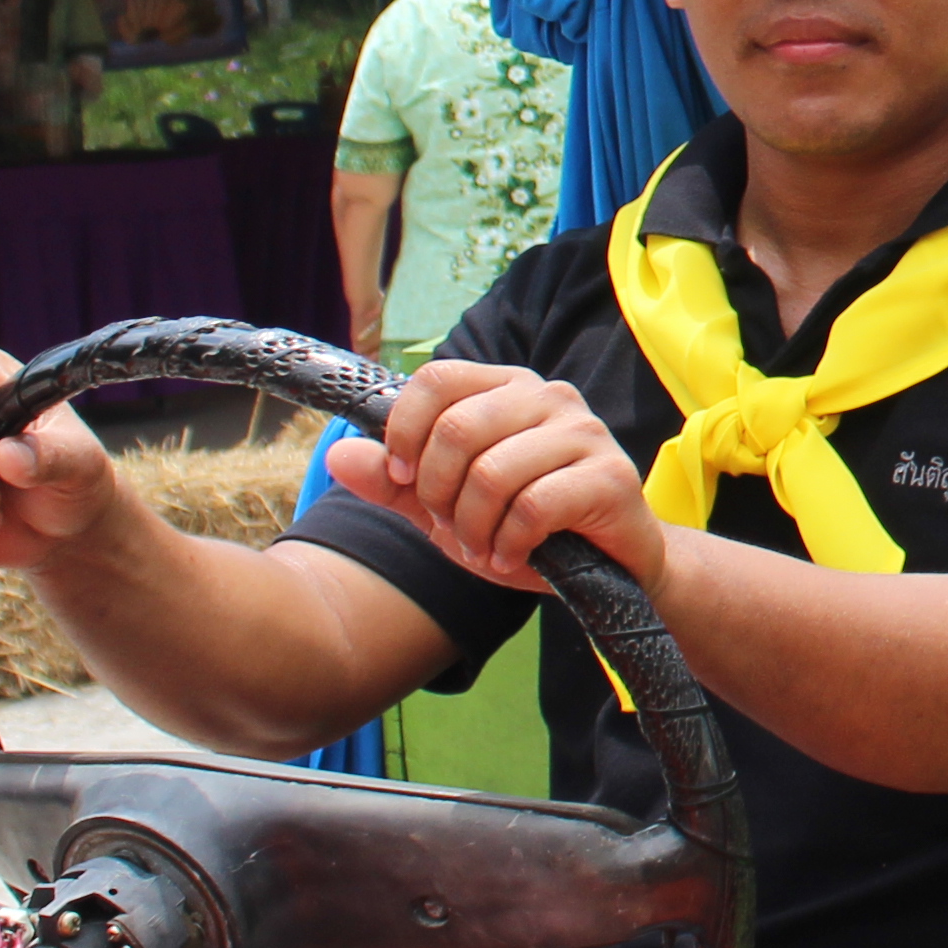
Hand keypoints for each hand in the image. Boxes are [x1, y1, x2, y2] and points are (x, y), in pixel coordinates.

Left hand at [328, 360, 662, 594]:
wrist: (609, 568)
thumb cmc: (528, 529)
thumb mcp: (448, 508)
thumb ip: (395, 484)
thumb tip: (338, 456)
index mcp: (507, 388)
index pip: (437, 378)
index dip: (405, 430)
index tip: (402, 477)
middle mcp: (549, 396)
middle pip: (458, 428)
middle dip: (439, 492)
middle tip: (451, 527)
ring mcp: (584, 433)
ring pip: (493, 473)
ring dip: (473, 528)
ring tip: (483, 548)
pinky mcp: (609, 476)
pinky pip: (533, 507)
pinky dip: (509, 543)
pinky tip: (512, 557)